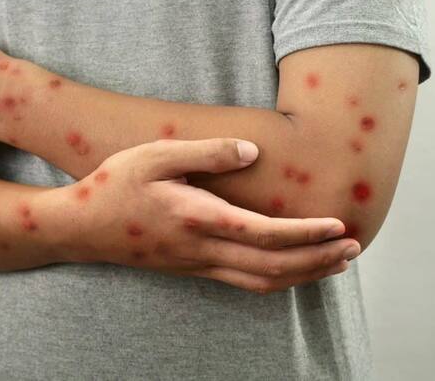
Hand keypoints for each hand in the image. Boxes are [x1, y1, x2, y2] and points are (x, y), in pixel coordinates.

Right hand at [40, 137, 360, 293]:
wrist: (81, 227)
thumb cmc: (116, 184)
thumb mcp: (157, 155)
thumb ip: (206, 152)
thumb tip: (251, 152)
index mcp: (199, 218)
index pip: (266, 233)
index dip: (307, 233)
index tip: (339, 226)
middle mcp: (203, 249)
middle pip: (274, 265)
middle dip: (318, 259)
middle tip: (353, 247)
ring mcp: (198, 264)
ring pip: (262, 280)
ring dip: (303, 274)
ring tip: (334, 262)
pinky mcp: (192, 269)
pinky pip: (244, 282)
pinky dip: (276, 278)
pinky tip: (290, 270)